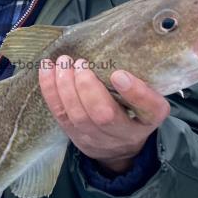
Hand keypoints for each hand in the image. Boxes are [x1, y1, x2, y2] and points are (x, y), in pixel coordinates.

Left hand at [38, 57, 169, 173]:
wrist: (119, 150)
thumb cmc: (133, 113)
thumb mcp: (147, 102)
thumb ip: (140, 82)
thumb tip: (116, 47)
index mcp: (148, 120)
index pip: (150, 109)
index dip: (136, 93)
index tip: (118, 74)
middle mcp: (124, 134)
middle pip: (104, 115)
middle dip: (88, 87)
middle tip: (81, 63)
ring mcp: (96, 138)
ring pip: (78, 116)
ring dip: (66, 86)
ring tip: (64, 63)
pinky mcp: (74, 135)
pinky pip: (59, 114)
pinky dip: (50, 90)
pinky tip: (47, 69)